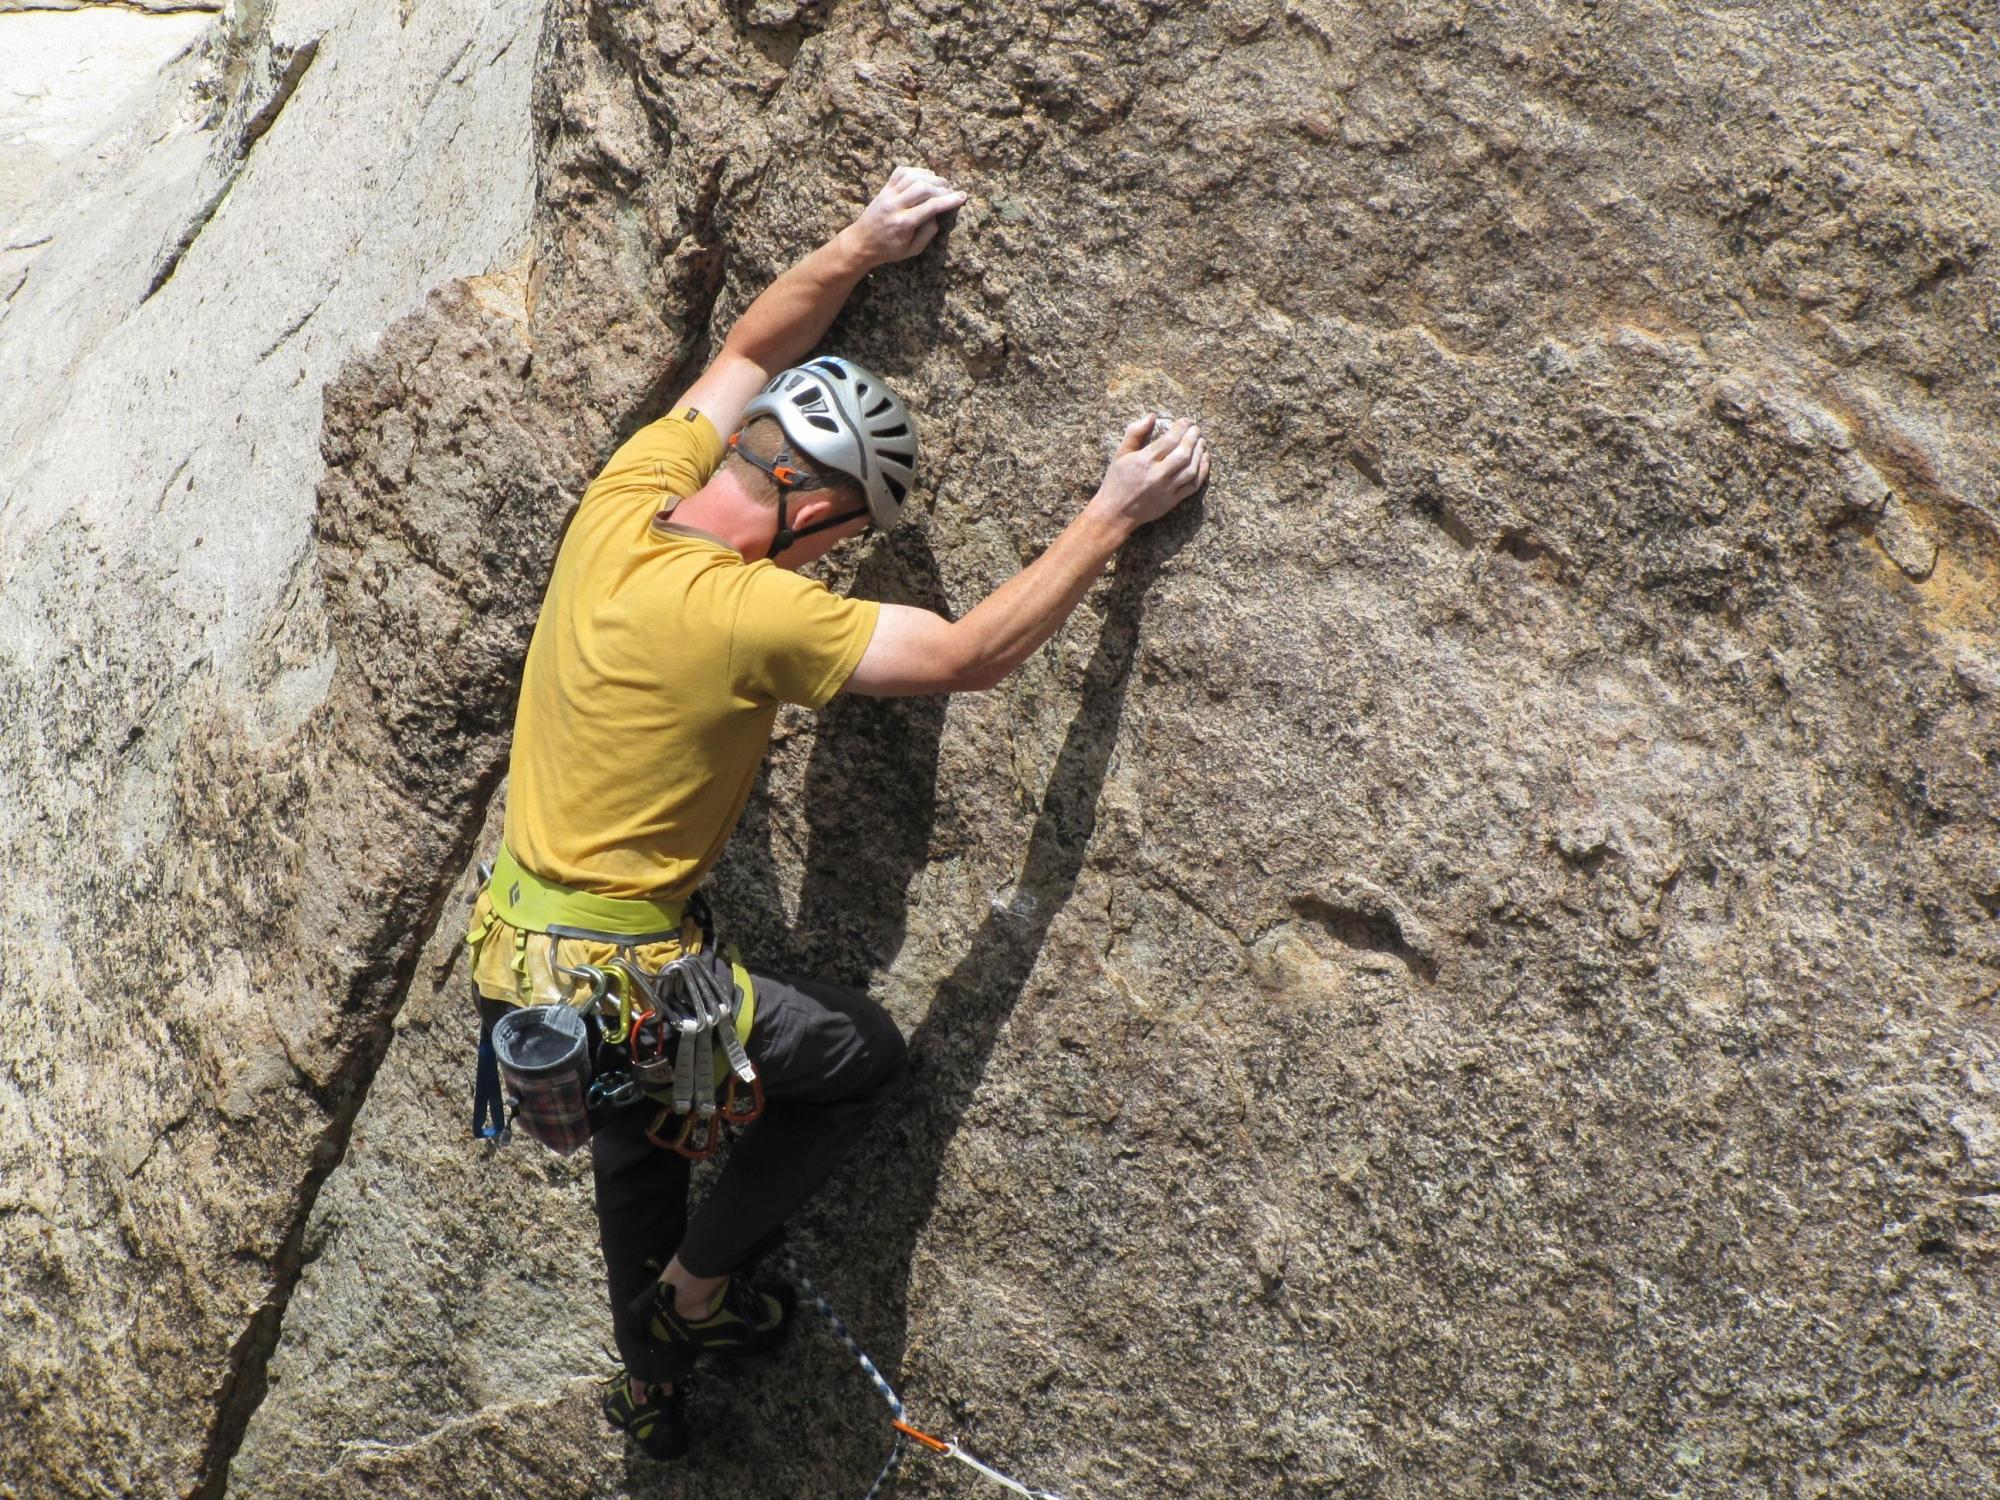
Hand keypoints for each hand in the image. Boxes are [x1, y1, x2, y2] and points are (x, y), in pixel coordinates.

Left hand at [843, 166, 967, 266]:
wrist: (862, 242)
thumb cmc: (889, 249)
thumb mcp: (911, 251)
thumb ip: (927, 234)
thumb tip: (937, 215)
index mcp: (903, 224)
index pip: (930, 206)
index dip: (949, 200)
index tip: (963, 196)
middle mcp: (895, 206)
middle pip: (922, 187)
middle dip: (941, 187)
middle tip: (950, 191)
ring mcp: (888, 195)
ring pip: (912, 176)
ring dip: (930, 177)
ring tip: (940, 184)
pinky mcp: (884, 188)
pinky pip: (901, 172)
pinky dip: (916, 170)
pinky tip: (924, 177)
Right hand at [1088, 415, 1209, 534]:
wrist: (1115, 513)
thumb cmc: (1116, 481)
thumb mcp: (1120, 454)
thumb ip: (1135, 432)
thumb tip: (1151, 416)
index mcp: (1144, 460)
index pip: (1169, 440)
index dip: (1181, 427)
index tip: (1186, 421)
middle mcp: (1157, 475)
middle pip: (1183, 453)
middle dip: (1193, 437)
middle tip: (1196, 429)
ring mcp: (1166, 489)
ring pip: (1191, 468)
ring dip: (1199, 453)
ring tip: (1201, 442)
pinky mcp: (1172, 501)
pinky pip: (1193, 485)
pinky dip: (1202, 471)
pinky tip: (1204, 460)